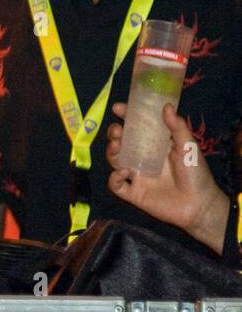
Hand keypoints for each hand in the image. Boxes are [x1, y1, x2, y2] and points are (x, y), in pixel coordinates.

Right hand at [106, 101, 229, 248]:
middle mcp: (142, 158)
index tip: (119, 108)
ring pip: (114, 160)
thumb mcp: (189, 147)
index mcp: (154, 145)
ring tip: (117, 146)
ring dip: (111, 151)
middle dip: (114, 133)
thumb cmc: (196, 174)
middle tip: (117, 130)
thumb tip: (166, 106)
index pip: (135, 127)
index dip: (125, 117)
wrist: (199, 205)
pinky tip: (125, 172)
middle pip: (120, 142)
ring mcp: (136, 176)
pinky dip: (114, 177)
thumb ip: (177, 127)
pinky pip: (115, 185)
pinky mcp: (133, 193)